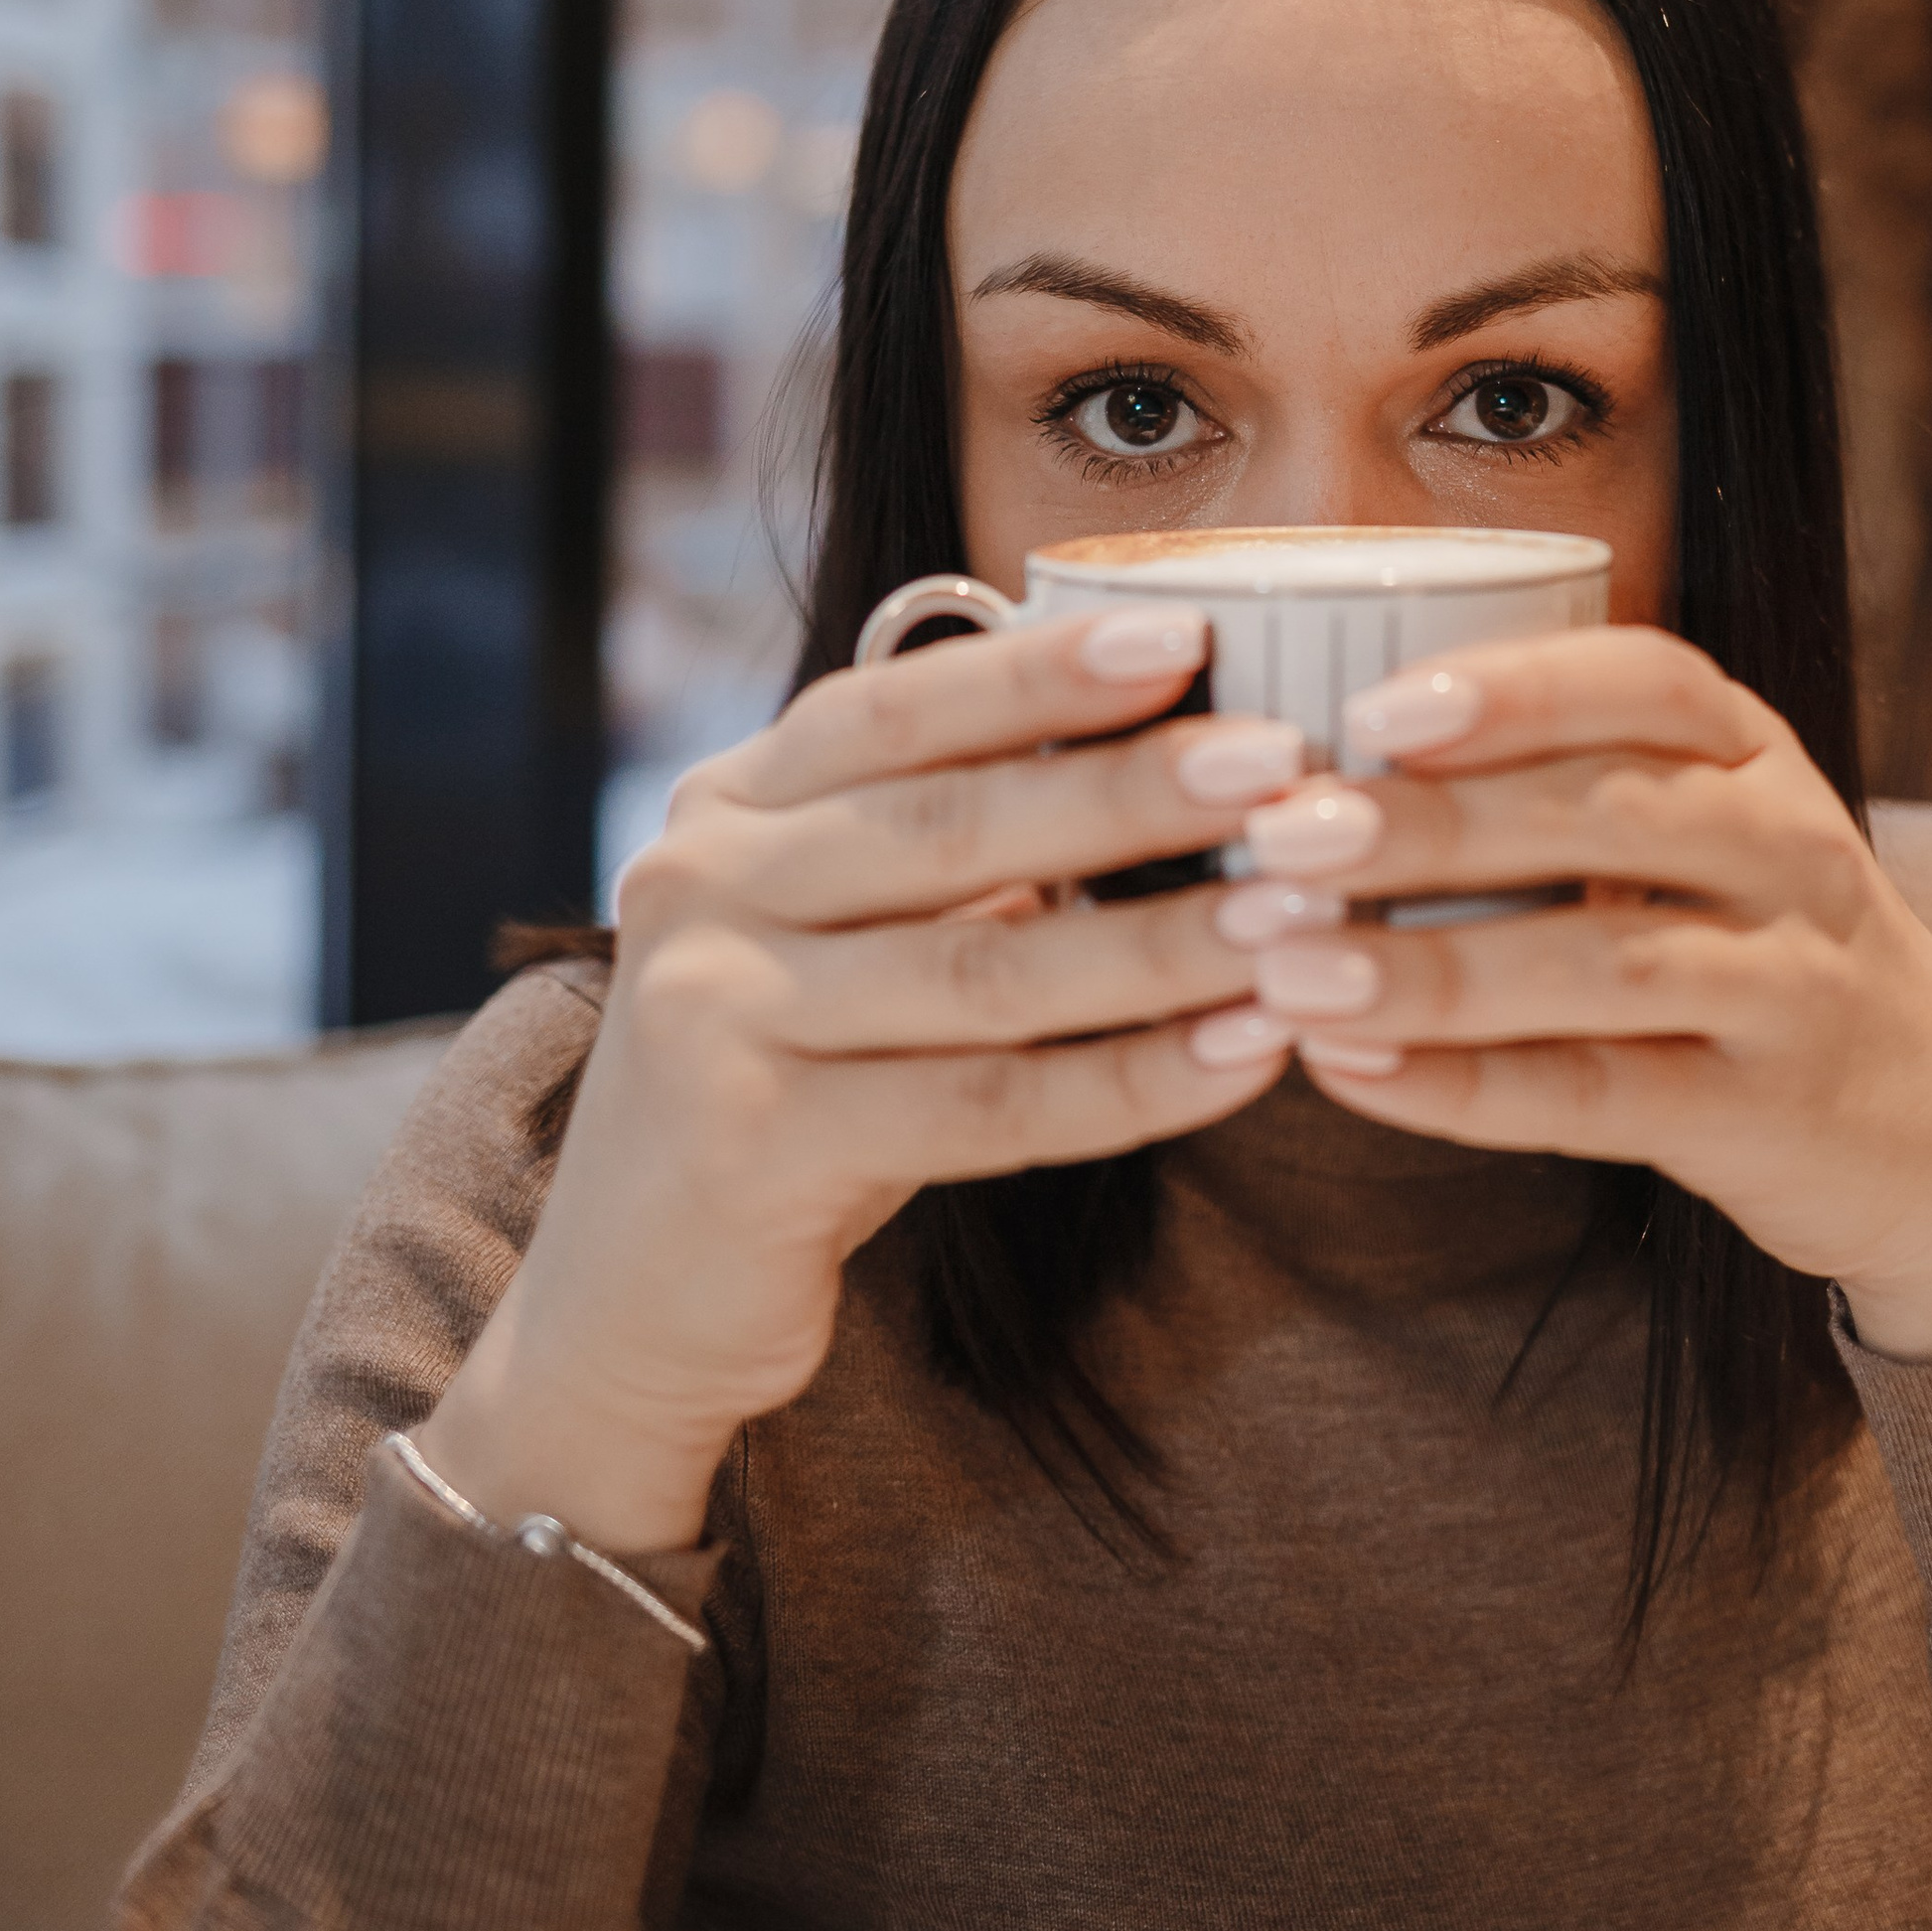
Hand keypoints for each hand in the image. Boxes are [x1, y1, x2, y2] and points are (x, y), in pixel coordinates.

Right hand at [422, 610, 1307, 1551]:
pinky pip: (987, 1110)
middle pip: (948, 824)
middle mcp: (701, 889)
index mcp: (728, 806)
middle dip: (1128, 787)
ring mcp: (714, 1018)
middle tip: (1280, 761)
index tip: (1185, 634)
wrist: (630, 1296)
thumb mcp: (835, 935)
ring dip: (1163, 943)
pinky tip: (1248, 1055)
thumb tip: (1163, 746)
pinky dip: (1133, 1084)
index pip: (894, 708)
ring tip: (1301, 914)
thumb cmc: (790, 1084)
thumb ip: (944, 845)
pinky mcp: (755, 1150)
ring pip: (986, 971)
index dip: (1039, 669)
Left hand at [1219, 627, 1931, 1363]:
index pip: (1649, 683)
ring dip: (1432, 968)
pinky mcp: (1763, 1119)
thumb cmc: (1758, 949)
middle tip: (1286, 832)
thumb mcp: (1707, 833)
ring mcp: (1791, 989)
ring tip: (1290, 970)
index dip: (1514, 688)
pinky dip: (1464, 1089)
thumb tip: (1318, 753)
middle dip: (1434, 822)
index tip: (1376, 706)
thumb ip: (1560, 782)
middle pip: (1609, 817)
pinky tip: (1350, 1072)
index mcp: (1756, 757)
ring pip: (1604, 965)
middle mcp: (1791, 854)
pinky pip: (1599, 1097)